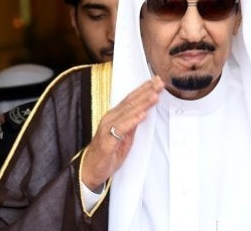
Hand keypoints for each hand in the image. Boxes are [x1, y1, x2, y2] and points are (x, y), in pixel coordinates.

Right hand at [81, 76, 163, 190]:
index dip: (144, 89)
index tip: (157, 81)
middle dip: (146, 91)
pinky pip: (121, 129)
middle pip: (131, 102)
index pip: (131, 99)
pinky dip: (132, 121)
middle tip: (159, 82)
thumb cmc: (107, 153)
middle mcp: (110, 118)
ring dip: (142, 103)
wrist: (90, 169)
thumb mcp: (124, 137)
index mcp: (115, 116)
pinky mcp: (108, 141)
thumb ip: (132, 125)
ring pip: (127, 112)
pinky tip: (142, 115)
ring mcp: (108, 128)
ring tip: (154, 94)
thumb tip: (142, 113)